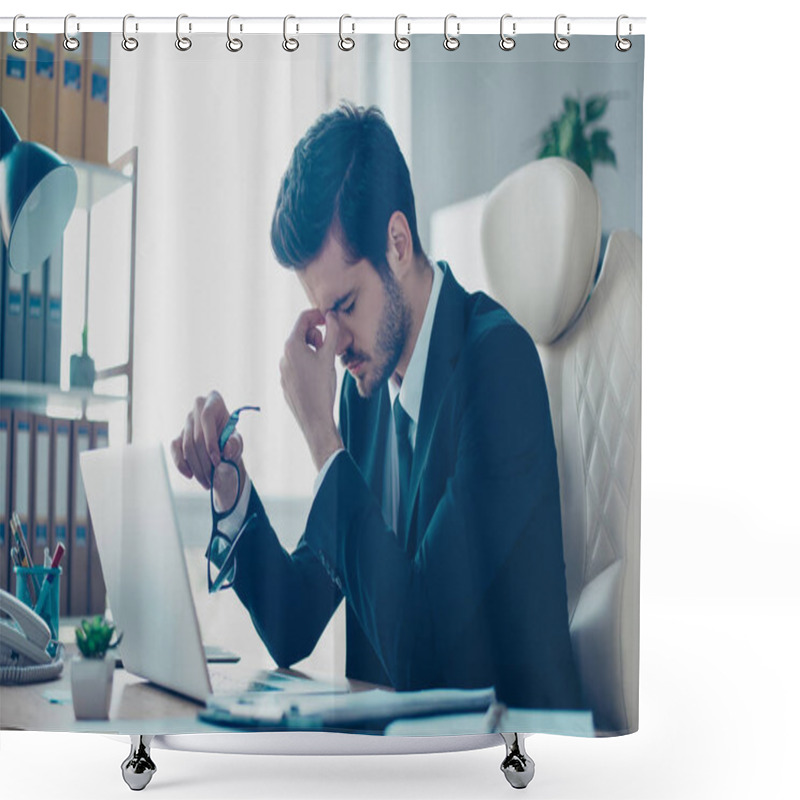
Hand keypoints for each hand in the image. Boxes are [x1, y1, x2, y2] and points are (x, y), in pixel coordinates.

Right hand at [170, 391, 246, 510]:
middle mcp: (197, 408)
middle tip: (213, 478)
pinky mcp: (178, 435)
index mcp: (213, 400)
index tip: (218, 460)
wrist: (224, 447)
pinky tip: (190, 475)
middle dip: (205, 460)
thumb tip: (226, 450)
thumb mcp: (237, 441)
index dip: (211, 440)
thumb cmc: (231, 440)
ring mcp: (186, 422)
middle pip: (196, 436)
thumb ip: (234, 444)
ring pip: (187, 446)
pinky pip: (175, 449)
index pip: (206, 417)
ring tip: (207, 482)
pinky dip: (181, 464)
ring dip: (197, 467)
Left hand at [280, 309, 343, 470]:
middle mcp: (284, 356)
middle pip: (300, 334)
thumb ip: (332, 333)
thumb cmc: (322, 387)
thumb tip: (332, 316)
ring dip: (313, 350)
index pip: (303, 319)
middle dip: (316, 335)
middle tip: (329, 348)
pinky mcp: (286, 382)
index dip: (318, 315)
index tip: (330, 319)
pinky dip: (308, 364)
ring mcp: (283, 370)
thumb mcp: (329, 357)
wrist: (314, 419)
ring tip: (324, 365)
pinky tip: (318, 378)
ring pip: (299, 351)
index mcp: (292, 346)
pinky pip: (297, 366)